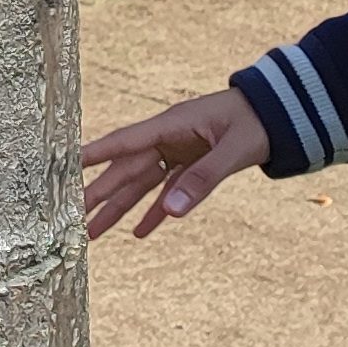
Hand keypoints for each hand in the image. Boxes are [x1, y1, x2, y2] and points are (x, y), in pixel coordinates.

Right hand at [80, 89, 270, 237]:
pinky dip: (155, 212)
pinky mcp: (193, 165)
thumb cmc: (257, 121)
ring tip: (94, 233)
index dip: (94, 155)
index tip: (65, 167)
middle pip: (126, 170)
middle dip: (99, 194)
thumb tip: (172, 211)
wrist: (283, 113)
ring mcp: (179, 153)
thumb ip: (202, 179)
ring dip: (119, 209)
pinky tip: (139, 233)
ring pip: (141, 185)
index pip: (124, 143)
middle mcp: (169, 140)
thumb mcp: (233, 149)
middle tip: (72, 217)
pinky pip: (167, 192)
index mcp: (171, 125)